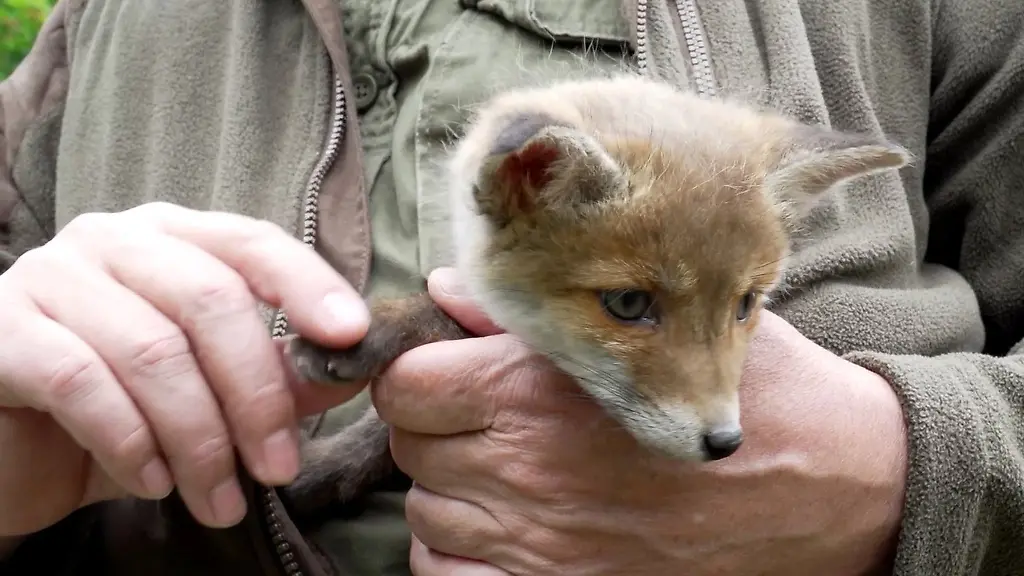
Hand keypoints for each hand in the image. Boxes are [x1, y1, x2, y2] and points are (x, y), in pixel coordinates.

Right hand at [0, 203, 368, 535]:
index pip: (252, 241)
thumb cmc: (122, 410)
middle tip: (279, 467)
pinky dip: (131, 442)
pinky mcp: (1, 333)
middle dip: (256, 394)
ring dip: (200, 439)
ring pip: (153, 351)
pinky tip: (153, 483)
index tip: (351, 336)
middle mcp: (112, 241)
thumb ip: (277, 374)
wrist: (13, 452)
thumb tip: (354, 370)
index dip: (307, 284)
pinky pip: (82, 383)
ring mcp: (50, 278)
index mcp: (173, 237)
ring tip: (220, 500)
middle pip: (210, 298)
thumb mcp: (210, 392)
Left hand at [374, 267, 908, 575]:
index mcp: (537, 387)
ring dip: (450, 489)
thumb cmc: (743, 390)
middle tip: (480, 416)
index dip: (415, 372)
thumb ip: (534, 310)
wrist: (830, 484)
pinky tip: (497, 532)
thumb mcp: (653, 322)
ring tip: (500, 471)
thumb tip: (445, 287)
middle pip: (410, 444)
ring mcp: (540, 540)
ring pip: (425, 513)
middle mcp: (526, 466)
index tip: (444, 371)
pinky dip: (457, 558)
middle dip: (434, 424)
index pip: (404, 383)